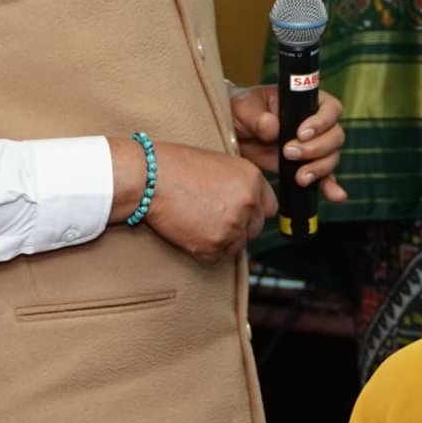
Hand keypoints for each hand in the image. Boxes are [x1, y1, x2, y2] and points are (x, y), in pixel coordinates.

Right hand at [118, 136, 271, 260]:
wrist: (150, 177)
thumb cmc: (177, 166)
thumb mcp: (221, 164)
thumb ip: (240, 185)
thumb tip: (249, 204)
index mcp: (253, 179)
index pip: (270, 208)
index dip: (253, 212)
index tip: (241, 213)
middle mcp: (249, 203)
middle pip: (255, 230)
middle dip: (237, 228)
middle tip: (212, 218)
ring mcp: (232, 226)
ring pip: (236, 246)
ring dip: (220, 240)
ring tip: (197, 222)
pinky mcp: (213, 245)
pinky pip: (215, 258)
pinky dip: (202, 251)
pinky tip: (189, 232)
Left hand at [227, 83, 349, 202]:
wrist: (233, 133)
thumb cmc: (241, 111)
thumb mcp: (243, 107)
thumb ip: (257, 116)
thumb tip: (273, 128)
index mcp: (305, 102)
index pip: (330, 108)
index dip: (321, 122)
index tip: (301, 134)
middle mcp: (315, 124)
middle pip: (334, 136)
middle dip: (316, 148)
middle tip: (288, 153)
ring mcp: (313, 146)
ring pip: (331, 157)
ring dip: (319, 169)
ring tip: (299, 177)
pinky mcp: (306, 166)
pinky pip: (324, 177)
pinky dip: (329, 186)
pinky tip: (334, 195)